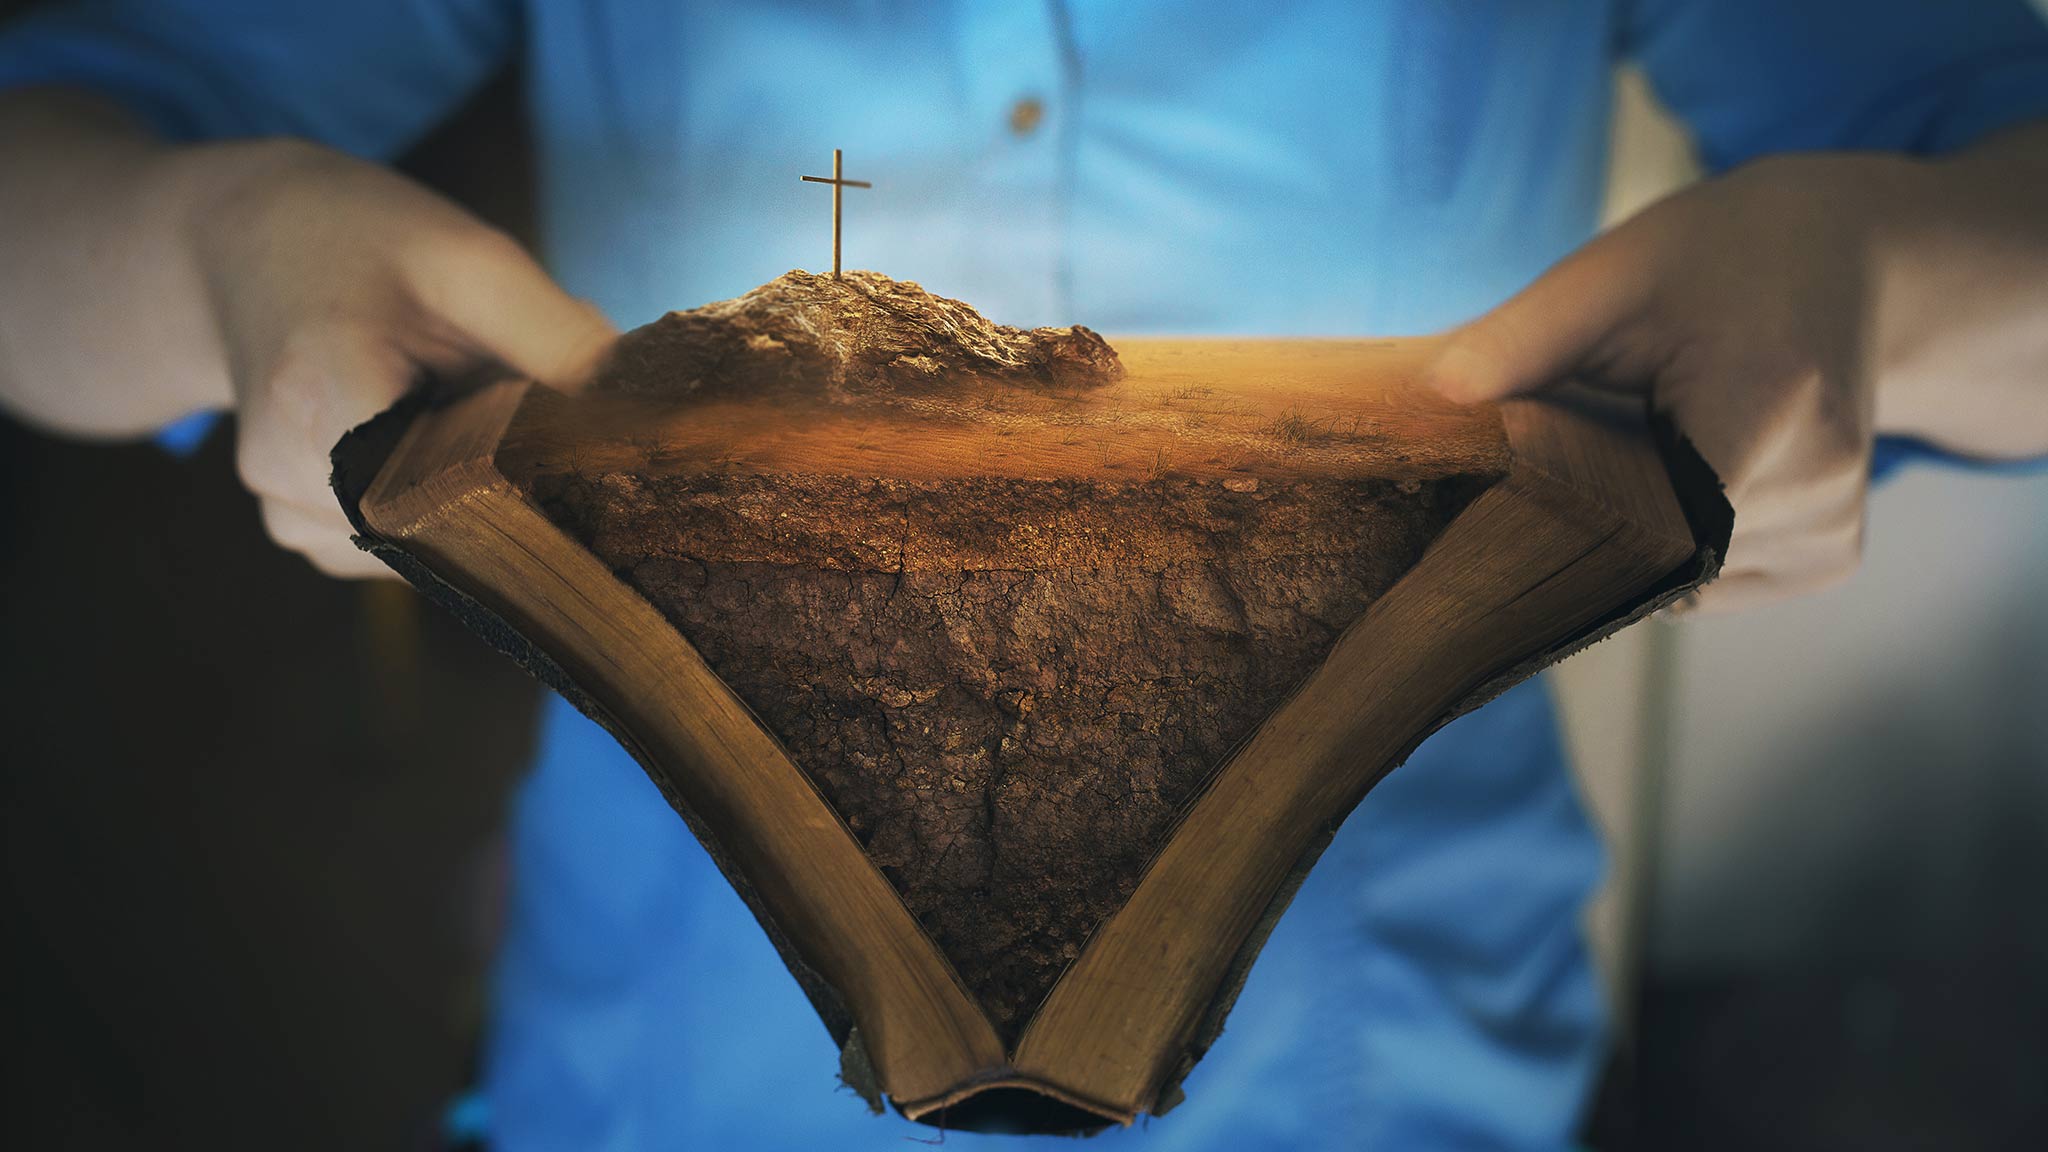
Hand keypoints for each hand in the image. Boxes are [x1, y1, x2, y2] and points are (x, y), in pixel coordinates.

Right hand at [181, 140, 615, 576]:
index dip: (539, 485)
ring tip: (457, 400)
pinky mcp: (307, 532)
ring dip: (479, 493)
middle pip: (455, 534)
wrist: (242, 240)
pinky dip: (445, 502)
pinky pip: (409, 546)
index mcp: (320, 408)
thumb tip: (651, 420)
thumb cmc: (356, 239)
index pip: (464, 505)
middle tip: (520, 406)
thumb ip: (561, 342)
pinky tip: (434, 435)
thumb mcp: (469, 260)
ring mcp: (290, 519)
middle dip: (515, 487)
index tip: (570, 440)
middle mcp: (290, 485)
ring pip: (437, 547)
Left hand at [1426, 124, 2047, 612]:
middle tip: (1555, 451)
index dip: (1557, 520)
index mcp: (1771, 410)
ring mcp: (1830, 534)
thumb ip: (1521, 339)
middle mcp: (1818, 489)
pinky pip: (1706, 584)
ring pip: (1672, 581)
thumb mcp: (1616, 272)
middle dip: (1581, 521)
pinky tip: (1676, 475)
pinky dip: (1668, 543)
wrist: (1855, 259)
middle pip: (1649, 558)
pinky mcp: (1827, 559)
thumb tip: (1427, 400)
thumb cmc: (1725, 258)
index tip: (1501, 492)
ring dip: (1626, 530)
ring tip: (1634, 444)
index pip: (1640, 527)